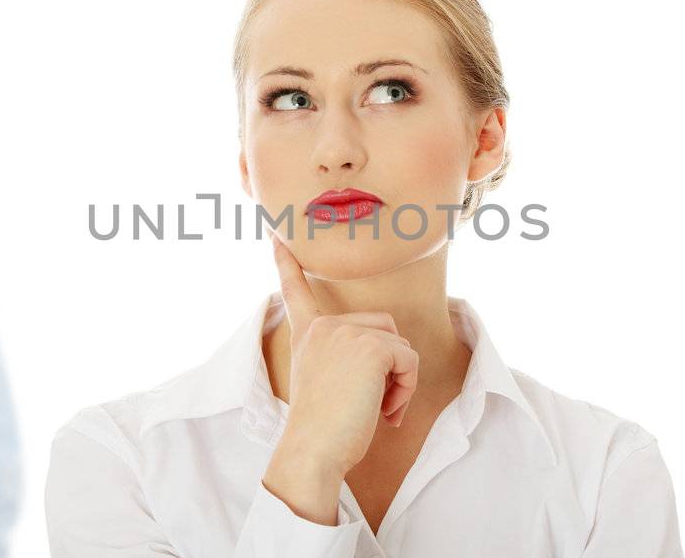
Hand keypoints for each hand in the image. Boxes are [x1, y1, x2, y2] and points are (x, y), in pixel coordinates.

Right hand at [260, 238, 419, 522]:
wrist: (313, 450)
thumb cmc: (323, 430)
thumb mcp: (325, 382)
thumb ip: (343, 357)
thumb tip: (388, 350)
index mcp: (308, 334)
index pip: (296, 290)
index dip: (286, 262)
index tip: (275, 234)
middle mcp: (324, 326)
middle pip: (382, 327)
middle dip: (389, 365)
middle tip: (372, 402)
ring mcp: (346, 332)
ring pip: (399, 344)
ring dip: (398, 380)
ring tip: (376, 408)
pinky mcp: (371, 347)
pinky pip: (409, 359)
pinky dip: (406, 388)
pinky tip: (385, 411)